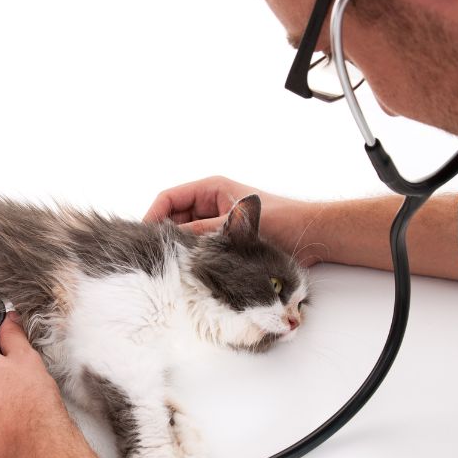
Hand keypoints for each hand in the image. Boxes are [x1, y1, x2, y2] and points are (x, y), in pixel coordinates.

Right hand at [145, 176, 325, 264]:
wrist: (312, 234)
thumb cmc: (283, 219)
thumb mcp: (234, 226)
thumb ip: (201, 232)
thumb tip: (172, 242)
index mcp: (211, 188)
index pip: (169, 198)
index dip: (152, 215)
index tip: (145, 237)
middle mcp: (211, 202)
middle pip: (173, 217)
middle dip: (165, 235)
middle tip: (156, 256)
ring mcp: (216, 221)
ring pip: (186, 234)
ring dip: (180, 248)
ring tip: (174, 264)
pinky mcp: (224, 239)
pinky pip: (201, 246)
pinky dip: (194, 256)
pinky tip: (192, 269)